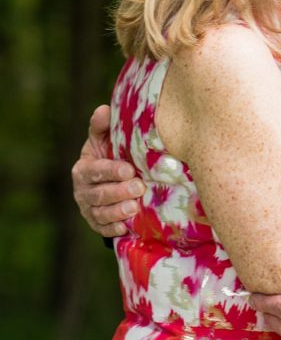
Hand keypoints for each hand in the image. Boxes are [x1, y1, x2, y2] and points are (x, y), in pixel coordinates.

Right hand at [72, 105, 144, 236]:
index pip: (95, 170)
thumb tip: (104, 109)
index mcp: (83, 168)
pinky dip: (113, 229)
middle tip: (139, 187)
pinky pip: (102, 229)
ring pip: (100, 213)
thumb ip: (102, 126)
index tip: (129, 169)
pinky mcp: (96, 223)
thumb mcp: (104, 139)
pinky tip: (125, 227)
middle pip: (99, 194)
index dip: (111, 171)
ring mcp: (88, 209)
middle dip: (119, 192)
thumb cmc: (109, 154)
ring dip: (117, 211)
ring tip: (134, 208)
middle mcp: (82, 191)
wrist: (107, 180)